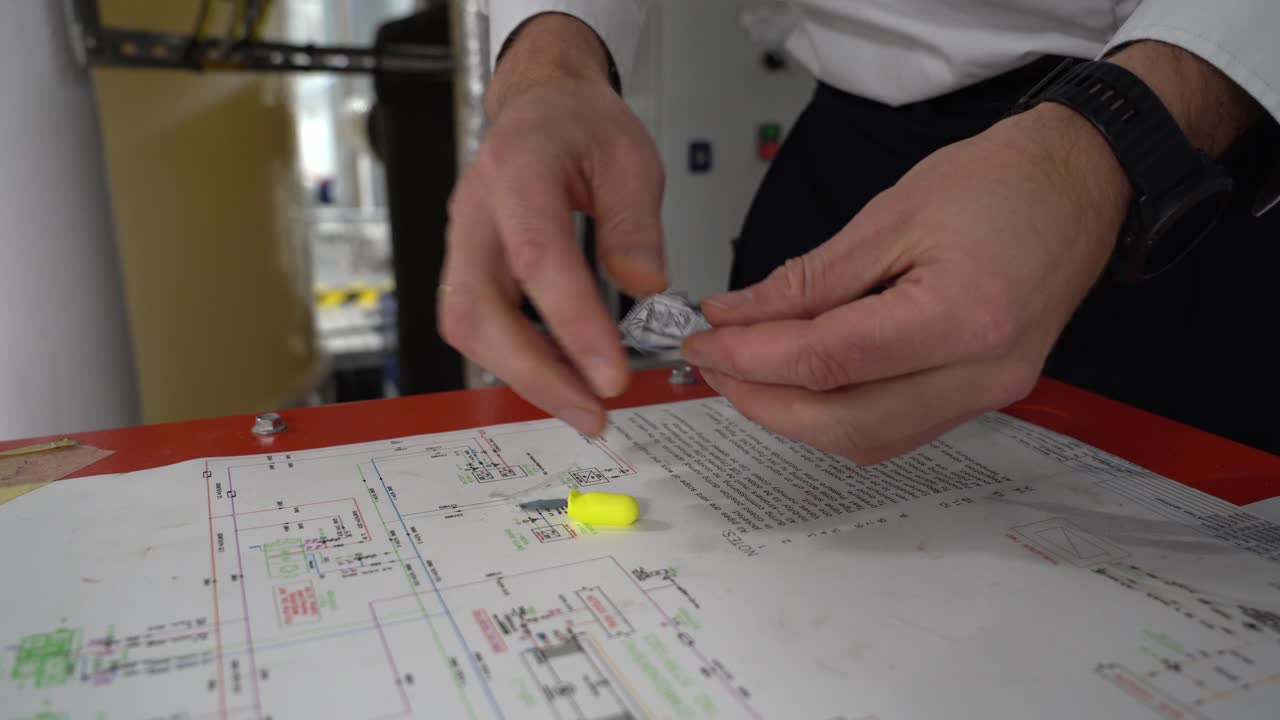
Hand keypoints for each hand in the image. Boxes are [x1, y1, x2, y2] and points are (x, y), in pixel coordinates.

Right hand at [439, 14, 666, 434]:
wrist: (540, 107)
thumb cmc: (581, 126)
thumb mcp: (630, 156)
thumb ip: (635, 224)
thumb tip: (643, 290)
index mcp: (518, 170)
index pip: (538, 259)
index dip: (573, 325)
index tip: (611, 376)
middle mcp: (474, 211)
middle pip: (477, 310)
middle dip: (535, 374)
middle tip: (592, 412)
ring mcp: (461, 242)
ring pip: (467, 327)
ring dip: (523, 376)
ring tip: (583, 406)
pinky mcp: (466, 268)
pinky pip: (477, 325)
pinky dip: (517, 361)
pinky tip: (562, 378)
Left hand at [682, 103, 1130, 463]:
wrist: (1082, 184)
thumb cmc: (1001, 183)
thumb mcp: (890, 215)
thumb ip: (808, 280)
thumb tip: (738, 318)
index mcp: (961, 317)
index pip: (828, 361)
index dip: (752, 359)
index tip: (705, 344)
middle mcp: (983, 373)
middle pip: (847, 424)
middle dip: (765, 403)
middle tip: (715, 368)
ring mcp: (991, 394)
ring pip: (870, 440)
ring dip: (798, 418)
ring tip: (750, 374)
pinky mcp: (985, 396)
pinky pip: (898, 430)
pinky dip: (839, 415)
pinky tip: (805, 383)